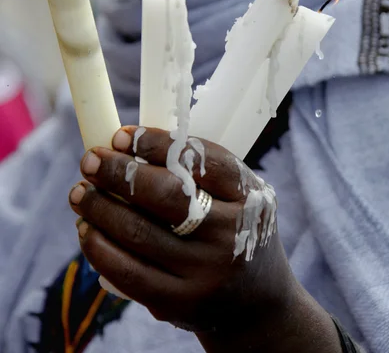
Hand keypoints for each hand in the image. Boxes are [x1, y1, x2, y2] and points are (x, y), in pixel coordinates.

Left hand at [69, 126, 292, 332]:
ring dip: (100, 208)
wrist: (257, 302)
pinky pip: (129, 273)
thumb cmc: (235, 231)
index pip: (201, 160)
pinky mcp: (180, 303)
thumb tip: (128, 147)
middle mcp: (230, 233)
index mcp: (247, 196)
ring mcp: (205, 272)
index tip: (121, 135)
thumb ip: (199, 172)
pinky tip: (86, 230)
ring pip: (139, 233)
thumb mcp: (238, 195)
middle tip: (90, 159)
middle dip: (119, 173)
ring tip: (80, 193)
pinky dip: (100, 248)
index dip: (157, 143)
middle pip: (166, 195)